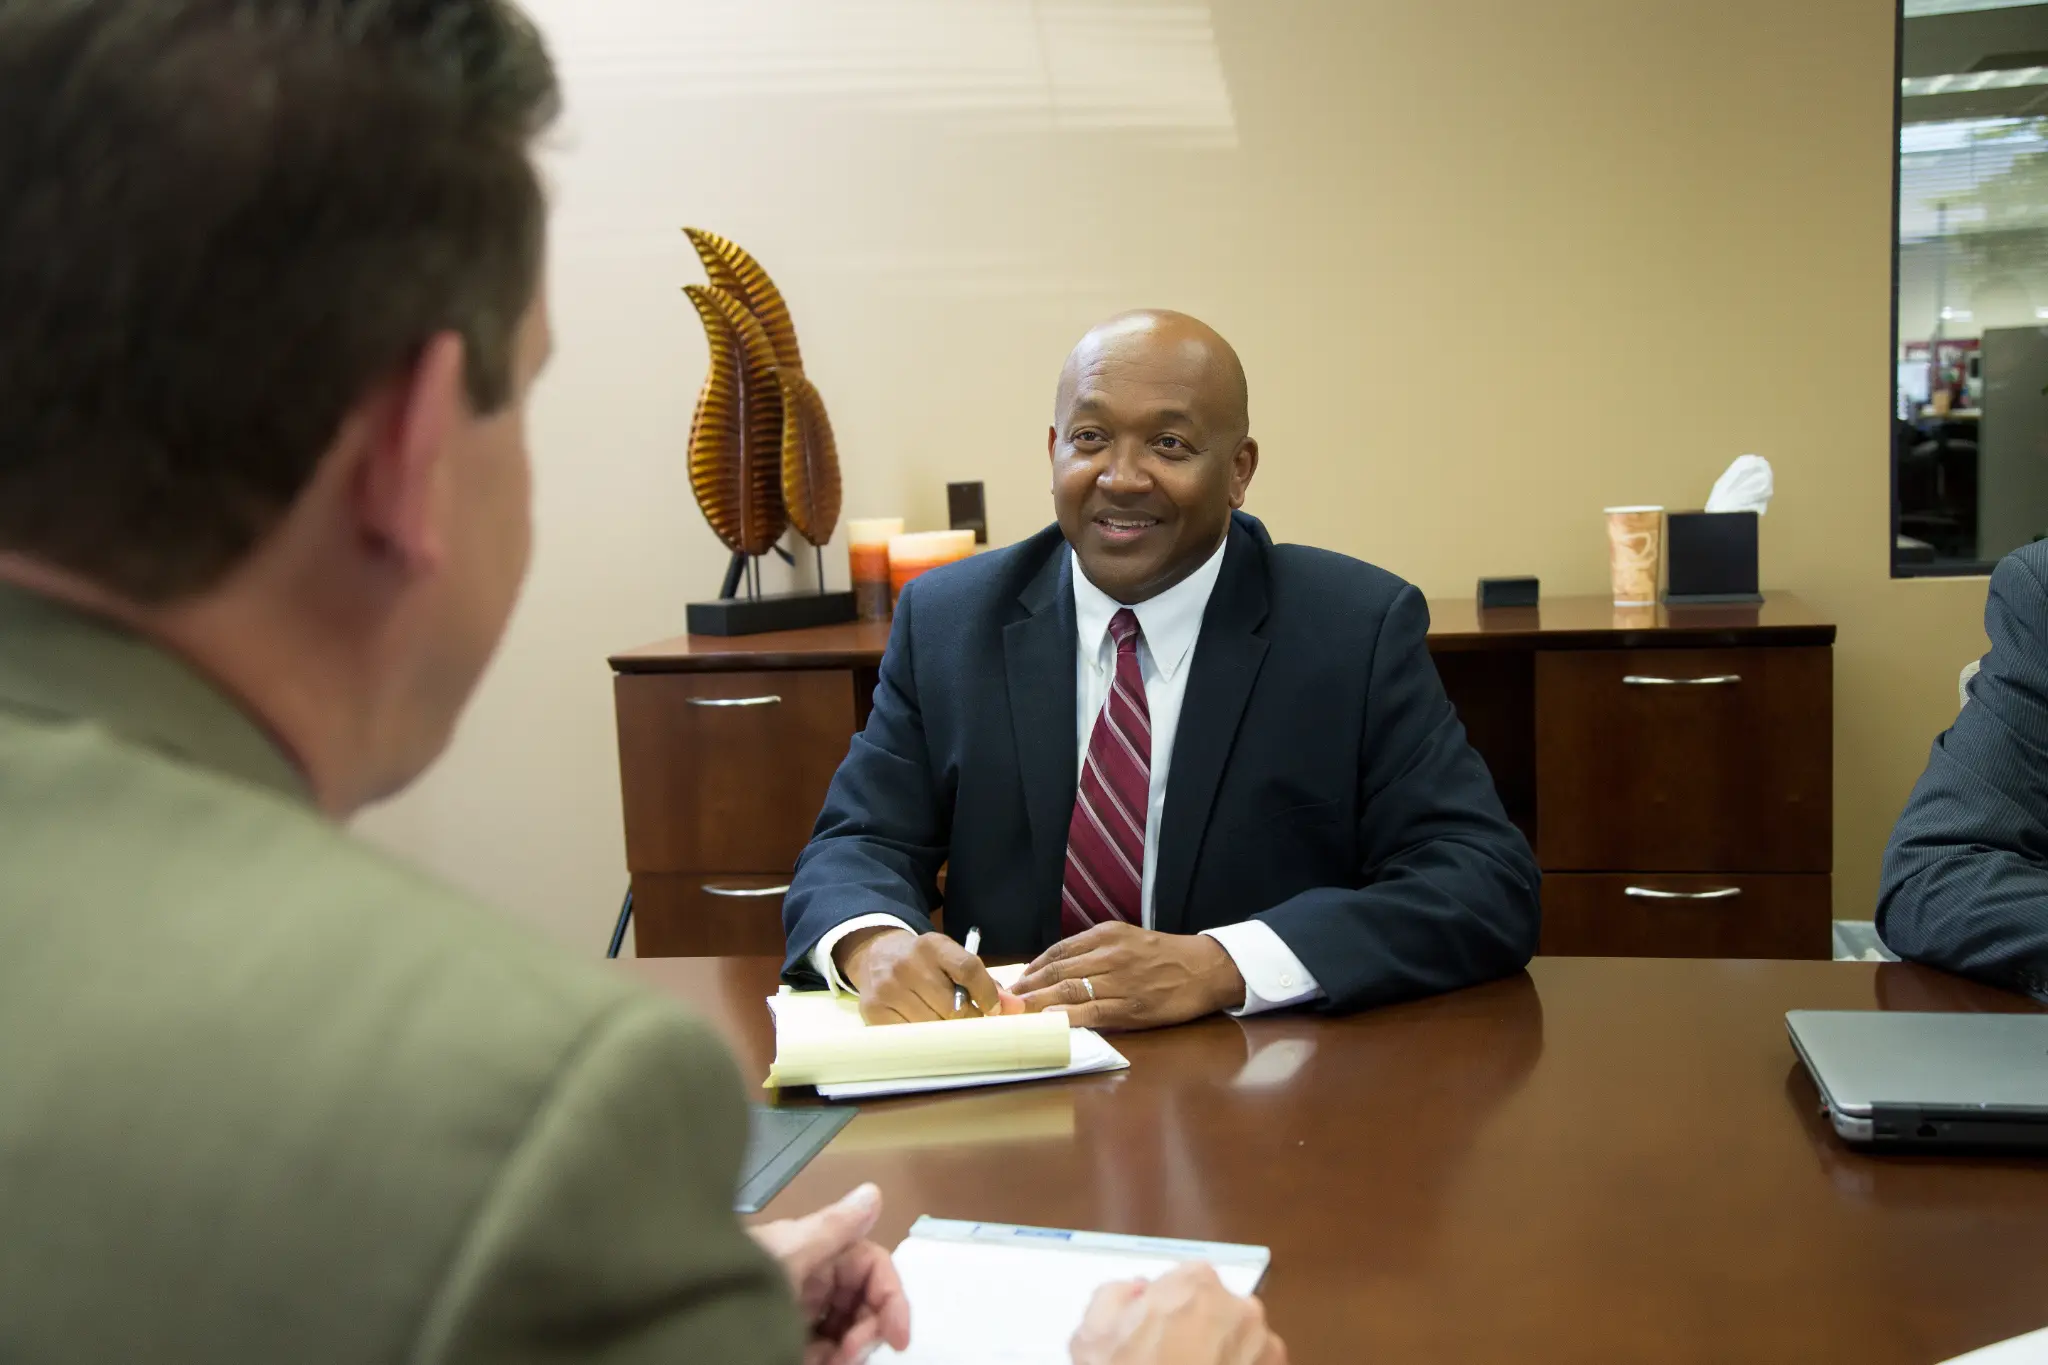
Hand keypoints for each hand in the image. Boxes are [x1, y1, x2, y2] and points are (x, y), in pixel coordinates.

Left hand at [749, 1183, 911, 1364]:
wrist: (683, 1329)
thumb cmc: (736, 1283)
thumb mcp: (786, 1257)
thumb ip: (832, 1230)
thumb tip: (873, 1192)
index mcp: (813, 1252)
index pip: (871, 1268)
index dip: (891, 1298)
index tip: (898, 1338)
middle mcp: (808, 1283)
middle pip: (862, 1306)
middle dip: (867, 1331)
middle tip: (850, 1355)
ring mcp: (795, 1318)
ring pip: (843, 1337)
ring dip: (848, 1353)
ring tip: (828, 1363)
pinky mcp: (783, 1344)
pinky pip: (821, 1356)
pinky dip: (826, 1363)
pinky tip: (812, 1364)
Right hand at [836, 927, 1024, 1024]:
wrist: (876, 955)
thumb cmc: (923, 961)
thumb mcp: (950, 958)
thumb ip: (982, 981)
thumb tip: (1014, 1007)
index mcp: (932, 945)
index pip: (968, 969)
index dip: (988, 994)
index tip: (995, 1011)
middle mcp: (907, 964)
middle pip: (953, 1006)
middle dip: (970, 1020)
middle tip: (972, 1025)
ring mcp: (888, 988)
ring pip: (933, 1026)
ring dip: (948, 1034)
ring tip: (950, 1029)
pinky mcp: (873, 1011)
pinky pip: (910, 1037)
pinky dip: (924, 1041)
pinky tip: (928, 1036)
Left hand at [1012, 923, 1244, 1030]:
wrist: (1204, 968)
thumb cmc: (1164, 956)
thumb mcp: (1127, 940)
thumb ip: (1094, 952)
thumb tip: (1056, 971)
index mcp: (1106, 934)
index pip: (1058, 951)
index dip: (1031, 968)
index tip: (1012, 982)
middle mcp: (1109, 954)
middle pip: (1057, 971)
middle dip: (1026, 988)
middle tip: (1003, 1001)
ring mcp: (1120, 981)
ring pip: (1069, 991)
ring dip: (1038, 1004)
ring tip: (1016, 1014)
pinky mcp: (1132, 1007)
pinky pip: (1092, 1012)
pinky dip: (1067, 1017)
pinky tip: (1050, 1022)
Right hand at [1069, 1263, 1286, 1364]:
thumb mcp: (1092, 1338)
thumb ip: (1114, 1296)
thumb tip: (1135, 1291)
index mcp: (1196, 1284)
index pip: (1186, 1280)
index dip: (1168, 1307)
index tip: (1157, 1329)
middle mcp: (1239, 1306)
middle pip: (1217, 1307)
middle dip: (1198, 1328)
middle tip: (1173, 1360)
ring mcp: (1264, 1345)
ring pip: (1239, 1339)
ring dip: (1222, 1353)